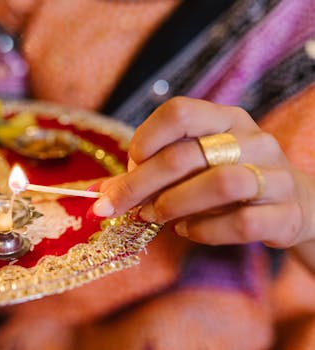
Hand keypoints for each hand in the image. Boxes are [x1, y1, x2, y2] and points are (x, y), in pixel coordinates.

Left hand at [89, 97, 314, 250]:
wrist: (293, 205)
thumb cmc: (228, 180)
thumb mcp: (193, 167)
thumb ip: (152, 174)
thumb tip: (102, 193)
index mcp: (225, 119)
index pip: (179, 111)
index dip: (146, 139)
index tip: (128, 165)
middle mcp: (252, 140)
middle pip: (187, 155)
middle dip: (140, 184)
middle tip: (116, 206)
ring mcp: (275, 176)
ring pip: (221, 184)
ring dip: (174, 204)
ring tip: (155, 216)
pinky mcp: (286, 214)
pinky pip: (243, 222)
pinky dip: (205, 230)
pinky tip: (187, 230)